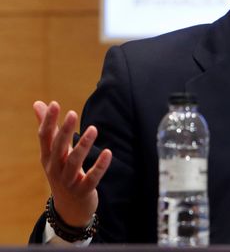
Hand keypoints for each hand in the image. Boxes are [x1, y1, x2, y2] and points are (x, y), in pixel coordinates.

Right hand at [33, 101, 112, 226]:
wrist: (69, 208)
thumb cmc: (62, 172)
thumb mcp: (53, 152)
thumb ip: (49, 128)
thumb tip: (37, 103)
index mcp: (48, 157)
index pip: (45, 137)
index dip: (48, 121)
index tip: (54, 104)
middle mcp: (55, 169)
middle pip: (58, 148)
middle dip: (64, 131)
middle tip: (72, 113)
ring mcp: (68, 181)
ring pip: (74, 162)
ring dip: (83, 145)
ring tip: (93, 129)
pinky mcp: (83, 190)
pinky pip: (91, 178)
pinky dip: (100, 166)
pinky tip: (108, 152)